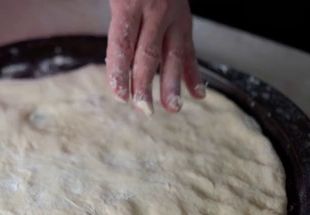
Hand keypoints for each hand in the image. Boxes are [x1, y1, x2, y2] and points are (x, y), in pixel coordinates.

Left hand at [106, 0, 205, 114]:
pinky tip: (198, 94)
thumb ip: (113, 25)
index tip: (119, 95)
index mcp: (129, 3)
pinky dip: (194, 74)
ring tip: (172, 107)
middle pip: (148, 53)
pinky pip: (189, 50)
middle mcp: (155, 11)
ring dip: (173, 84)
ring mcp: (174, 17)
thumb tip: (112, 62)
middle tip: (143, 109)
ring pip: (174, 54)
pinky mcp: (185, 22)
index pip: (123, 43)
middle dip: (146, 84)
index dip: (120, 70)